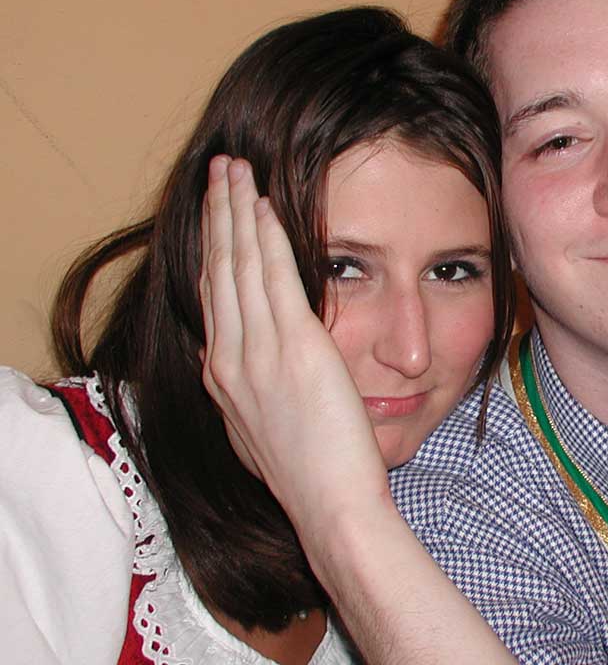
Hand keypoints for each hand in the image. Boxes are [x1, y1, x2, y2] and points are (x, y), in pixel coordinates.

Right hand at [199, 156, 389, 547]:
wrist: (329, 505)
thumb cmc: (308, 474)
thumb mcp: (256, 433)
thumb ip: (243, 393)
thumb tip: (233, 368)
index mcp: (221, 377)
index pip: (212, 296)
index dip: (212, 247)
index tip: (216, 213)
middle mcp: (228, 358)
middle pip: (217, 269)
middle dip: (217, 213)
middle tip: (219, 170)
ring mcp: (257, 351)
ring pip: (240, 263)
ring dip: (237, 210)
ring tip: (235, 170)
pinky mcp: (295, 346)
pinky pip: (276, 277)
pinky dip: (268, 236)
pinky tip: (265, 204)